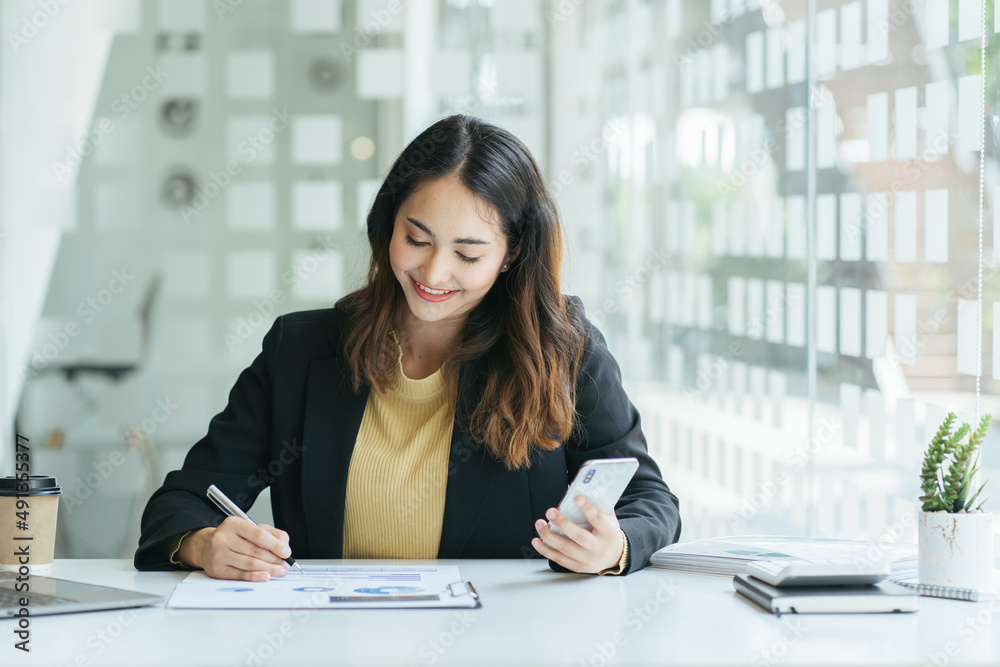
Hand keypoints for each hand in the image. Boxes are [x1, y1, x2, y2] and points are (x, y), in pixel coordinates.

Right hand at [177, 517, 291, 581]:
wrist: (206, 547)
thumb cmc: (232, 537)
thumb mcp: (250, 528)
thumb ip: (270, 533)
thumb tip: (284, 544)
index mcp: (234, 524)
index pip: (258, 534)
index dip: (275, 544)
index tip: (286, 552)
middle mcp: (224, 538)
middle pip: (255, 551)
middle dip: (274, 559)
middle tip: (285, 565)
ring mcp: (219, 554)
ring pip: (249, 564)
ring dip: (268, 569)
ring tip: (279, 571)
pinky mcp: (218, 570)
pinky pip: (240, 575)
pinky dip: (255, 576)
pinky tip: (265, 576)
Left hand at [531, 495, 623, 573]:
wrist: (615, 556)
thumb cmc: (608, 532)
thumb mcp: (610, 518)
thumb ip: (600, 505)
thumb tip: (586, 489)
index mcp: (609, 533)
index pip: (598, 519)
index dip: (587, 508)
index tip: (577, 498)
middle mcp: (599, 548)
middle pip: (578, 536)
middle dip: (562, 523)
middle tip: (550, 512)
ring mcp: (588, 560)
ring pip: (565, 548)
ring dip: (549, 536)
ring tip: (539, 523)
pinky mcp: (578, 566)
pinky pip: (559, 559)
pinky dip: (546, 550)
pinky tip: (537, 541)